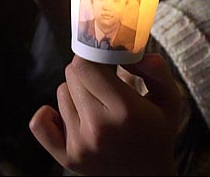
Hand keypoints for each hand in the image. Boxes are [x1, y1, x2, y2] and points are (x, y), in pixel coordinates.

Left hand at [29, 54, 182, 175]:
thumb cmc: (157, 133)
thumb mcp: (170, 100)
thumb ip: (156, 69)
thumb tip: (127, 52)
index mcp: (125, 110)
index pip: (86, 65)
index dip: (91, 54)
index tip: (101, 56)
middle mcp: (99, 128)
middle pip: (72, 74)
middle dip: (87, 70)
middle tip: (103, 81)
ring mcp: (80, 144)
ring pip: (61, 92)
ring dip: (76, 91)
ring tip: (97, 105)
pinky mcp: (67, 158)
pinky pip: (39, 123)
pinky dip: (49, 113)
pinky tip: (70, 114)